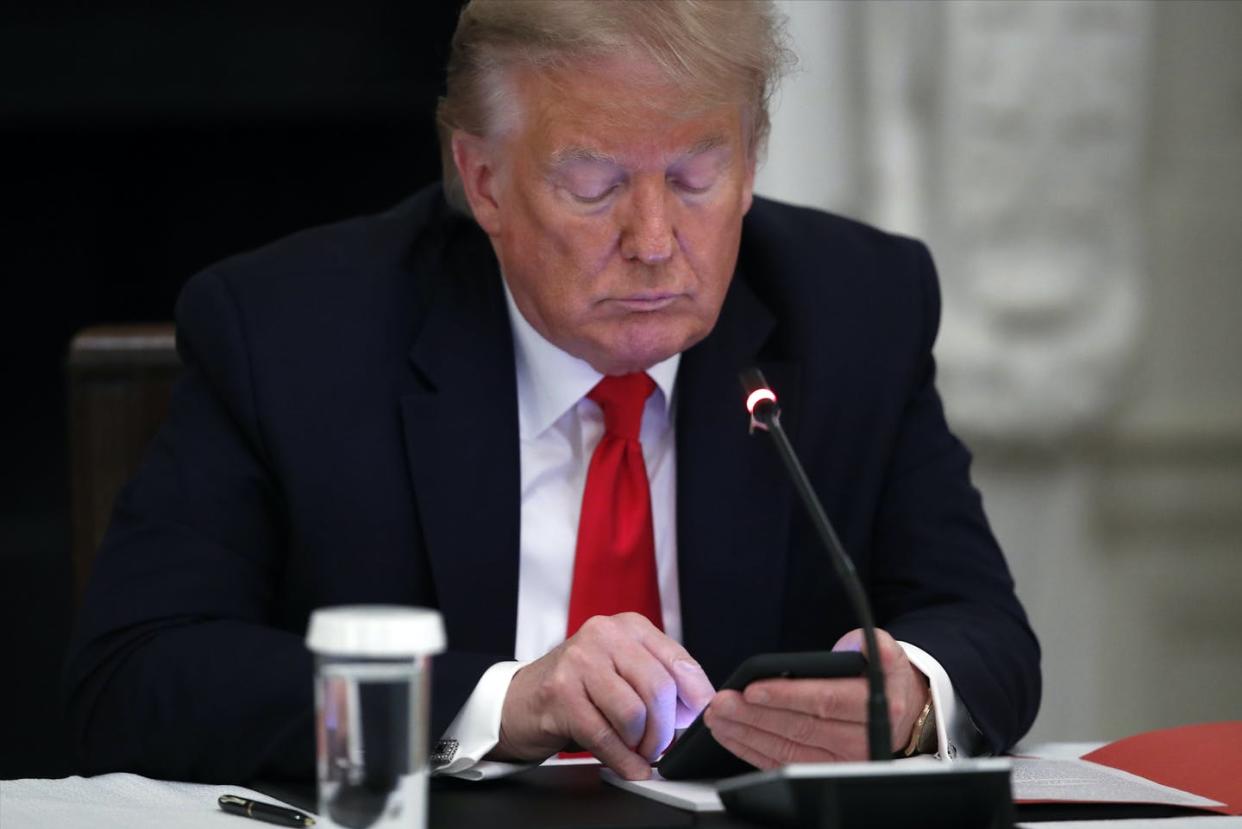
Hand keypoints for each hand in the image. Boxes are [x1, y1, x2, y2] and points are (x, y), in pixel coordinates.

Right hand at [490, 612, 715, 779]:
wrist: (523, 697)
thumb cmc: (581, 685)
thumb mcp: (624, 668)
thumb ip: (661, 678)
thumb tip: (699, 707)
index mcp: (629, 626)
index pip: (678, 660)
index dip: (695, 696)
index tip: (700, 719)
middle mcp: (604, 635)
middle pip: (658, 688)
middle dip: (666, 728)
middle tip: (661, 744)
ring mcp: (579, 661)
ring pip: (634, 713)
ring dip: (642, 744)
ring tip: (638, 749)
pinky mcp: (560, 693)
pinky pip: (605, 736)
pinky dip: (624, 760)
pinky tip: (630, 765)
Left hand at [703, 628, 929, 767]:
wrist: (900, 710)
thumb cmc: (881, 676)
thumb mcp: (886, 652)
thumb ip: (874, 644)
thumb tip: (860, 644)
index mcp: (876, 706)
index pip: (825, 702)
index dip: (787, 696)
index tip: (753, 689)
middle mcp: (861, 739)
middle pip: (800, 728)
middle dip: (754, 715)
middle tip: (721, 703)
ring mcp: (842, 761)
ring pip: (788, 749)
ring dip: (746, 734)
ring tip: (718, 717)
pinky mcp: (824, 770)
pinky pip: (784, 762)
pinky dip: (753, 750)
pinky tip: (731, 735)